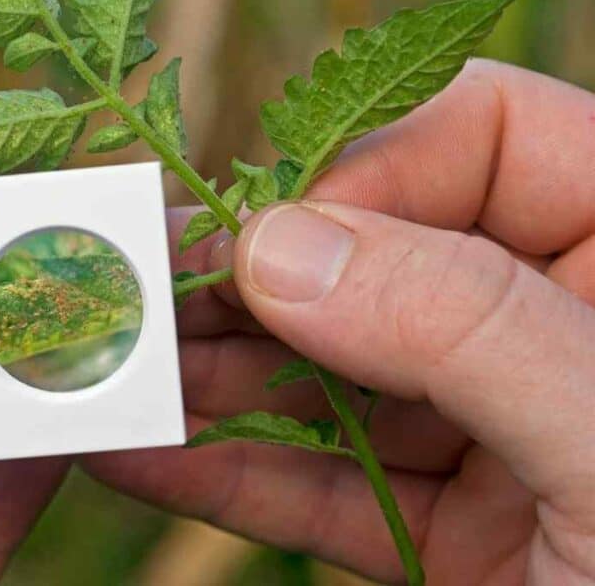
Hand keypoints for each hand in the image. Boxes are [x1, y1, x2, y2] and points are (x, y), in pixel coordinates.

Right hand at [83, 60, 594, 583]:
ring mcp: (495, 431)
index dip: (369, 168)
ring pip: (330, 370)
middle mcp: (551, 329)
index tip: (268, 238)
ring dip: (214, 377)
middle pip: (374, 253)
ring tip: (114, 379)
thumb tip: (280, 247)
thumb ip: (462, 325)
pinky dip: (228, 471)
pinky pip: (322, 481)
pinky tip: (142, 458)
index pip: (487, 137)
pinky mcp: (446, 528)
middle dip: (247, 280)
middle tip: (136, 297)